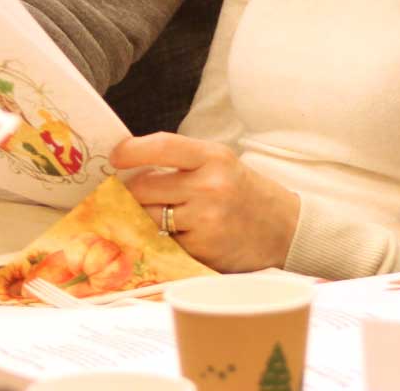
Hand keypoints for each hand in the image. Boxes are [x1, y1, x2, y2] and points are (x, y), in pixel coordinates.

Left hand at [112, 133, 300, 272]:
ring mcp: (206, 222)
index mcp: (213, 157)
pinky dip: (161, 241)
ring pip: (147, 219)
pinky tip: (175, 236)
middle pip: (143, 188)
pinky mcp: (202, 252)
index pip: (162, 146)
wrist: (284, 228)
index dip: (131, 151)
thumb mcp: (220, 163)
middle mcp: (210, 187)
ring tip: (153, 216)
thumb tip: (129, 170)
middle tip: (130, 196)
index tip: (115, 157)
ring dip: (142, 219)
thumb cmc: (243, 191)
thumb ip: (180, 162)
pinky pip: (163, 244)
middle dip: (131, 193)